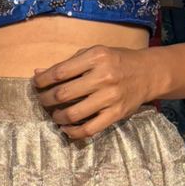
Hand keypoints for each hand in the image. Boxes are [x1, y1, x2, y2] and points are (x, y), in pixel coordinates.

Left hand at [32, 45, 152, 139]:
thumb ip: (68, 64)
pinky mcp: (116, 114)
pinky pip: (89, 129)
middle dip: (46, 99)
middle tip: (42, 101)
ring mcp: (110, 97)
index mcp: (96, 57)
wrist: (148, 73)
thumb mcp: (94, 54)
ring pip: (73, 113)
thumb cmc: (117, 61)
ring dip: (57, 116)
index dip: (42, 80)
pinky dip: (73, 132)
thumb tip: (38, 74)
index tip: (36, 84)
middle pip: (63, 93)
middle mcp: (103, 76)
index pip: (60, 72)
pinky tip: (66, 128)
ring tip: (54, 114)